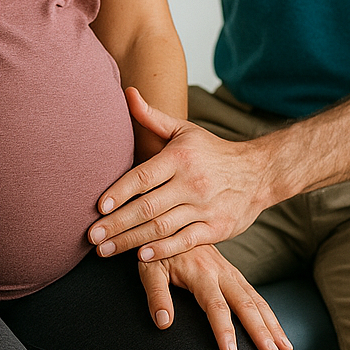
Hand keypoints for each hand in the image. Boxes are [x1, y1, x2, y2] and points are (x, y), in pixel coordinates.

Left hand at [90, 88, 276, 261]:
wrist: (258, 172)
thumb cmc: (212, 151)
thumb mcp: (184, 130)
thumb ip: (152, 117)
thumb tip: (127, 93)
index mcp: (180, 158)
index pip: (143, 177)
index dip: (119, 192)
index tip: (98, 207)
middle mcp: (192, 183)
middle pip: (147, 207)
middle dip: (116, 224)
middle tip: (91, 236)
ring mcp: (204, 208)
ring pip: (162, 227)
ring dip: (130, 241)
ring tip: (105, 250)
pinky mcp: (216, 228)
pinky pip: (185, 241)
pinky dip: (163, 250)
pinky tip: (141, 257)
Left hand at [136, 244, 291, 349]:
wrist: (171, 222)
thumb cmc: (156, 251)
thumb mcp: (148, 269)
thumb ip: (156, 294)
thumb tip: (164, 322)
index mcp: (200, 271)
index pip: (215, 305)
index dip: (224, 330)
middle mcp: (221, 271)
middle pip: (245, 304)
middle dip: (260, 330)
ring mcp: (230, 272)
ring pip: (256, 300)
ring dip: (272, 324)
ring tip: (285, 348)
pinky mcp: (234, 274)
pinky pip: (256, 295)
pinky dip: (270, 314)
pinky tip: (278, 331)